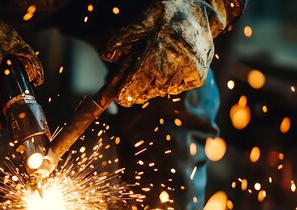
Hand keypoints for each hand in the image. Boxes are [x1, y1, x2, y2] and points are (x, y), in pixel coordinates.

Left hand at [101, 0, 241, 106]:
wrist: (201, 11)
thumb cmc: (169, 13)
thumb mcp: (145, 18)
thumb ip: (125, 37)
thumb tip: (106, 55)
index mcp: (162, 50)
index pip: (139, 80)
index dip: (127, 92)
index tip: (120, 99)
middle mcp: (178, 64)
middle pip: (149, 89)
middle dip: (137, 89)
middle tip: (130, 85)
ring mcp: (190, 72)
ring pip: (162, 90)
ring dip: (152, 86)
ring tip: (151, 70)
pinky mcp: (198, 78)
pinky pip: (175, 89)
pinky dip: (167, 83)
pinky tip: (166, 69)